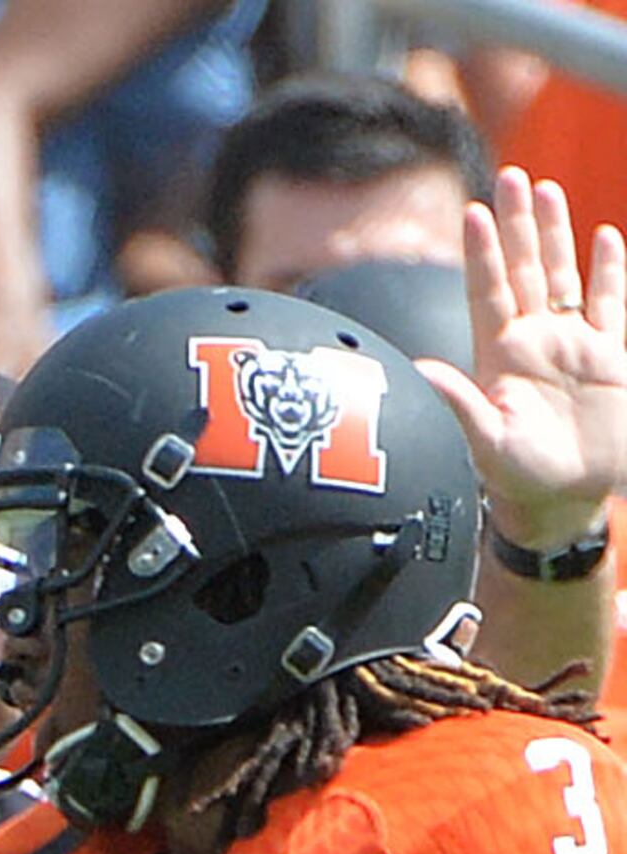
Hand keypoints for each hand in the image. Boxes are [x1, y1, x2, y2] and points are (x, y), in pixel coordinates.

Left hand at [414, 166, 626, 551]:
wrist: (566, 500)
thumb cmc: (518, 478)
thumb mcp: (486, 442)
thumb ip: (459, 404)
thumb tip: (422, 372)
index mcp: (499, 355)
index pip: (489, 290)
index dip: (482, 253)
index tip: (471, 212)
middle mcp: (533, 340)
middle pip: (524, 269)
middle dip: (517, 225)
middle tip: (510, 176)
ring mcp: (572, 344)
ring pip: (564, 276)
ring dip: (556, 235)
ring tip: (546, 190)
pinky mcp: (610, 356)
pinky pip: (611, 304)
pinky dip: (609, 272)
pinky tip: (605, 238)